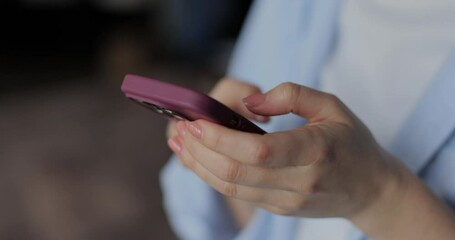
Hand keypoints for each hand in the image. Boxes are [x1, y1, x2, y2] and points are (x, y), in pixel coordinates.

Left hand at [168, 82, 454, 238]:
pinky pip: (239, 193)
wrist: (370, 189)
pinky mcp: (278, 208)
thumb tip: (250, 103)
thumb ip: (292, 96)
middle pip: (236, 172)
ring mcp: (287, 200)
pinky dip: (212, 175)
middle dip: (200, 150)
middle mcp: (300, 182)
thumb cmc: (352, 142)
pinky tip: (198, 158)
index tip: (197, 121)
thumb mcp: (332, 106)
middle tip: (180, 128)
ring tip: (180, 142)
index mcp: (316, 151)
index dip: (222, 138)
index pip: (259, 151)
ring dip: (199, 165)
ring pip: (231, 187)